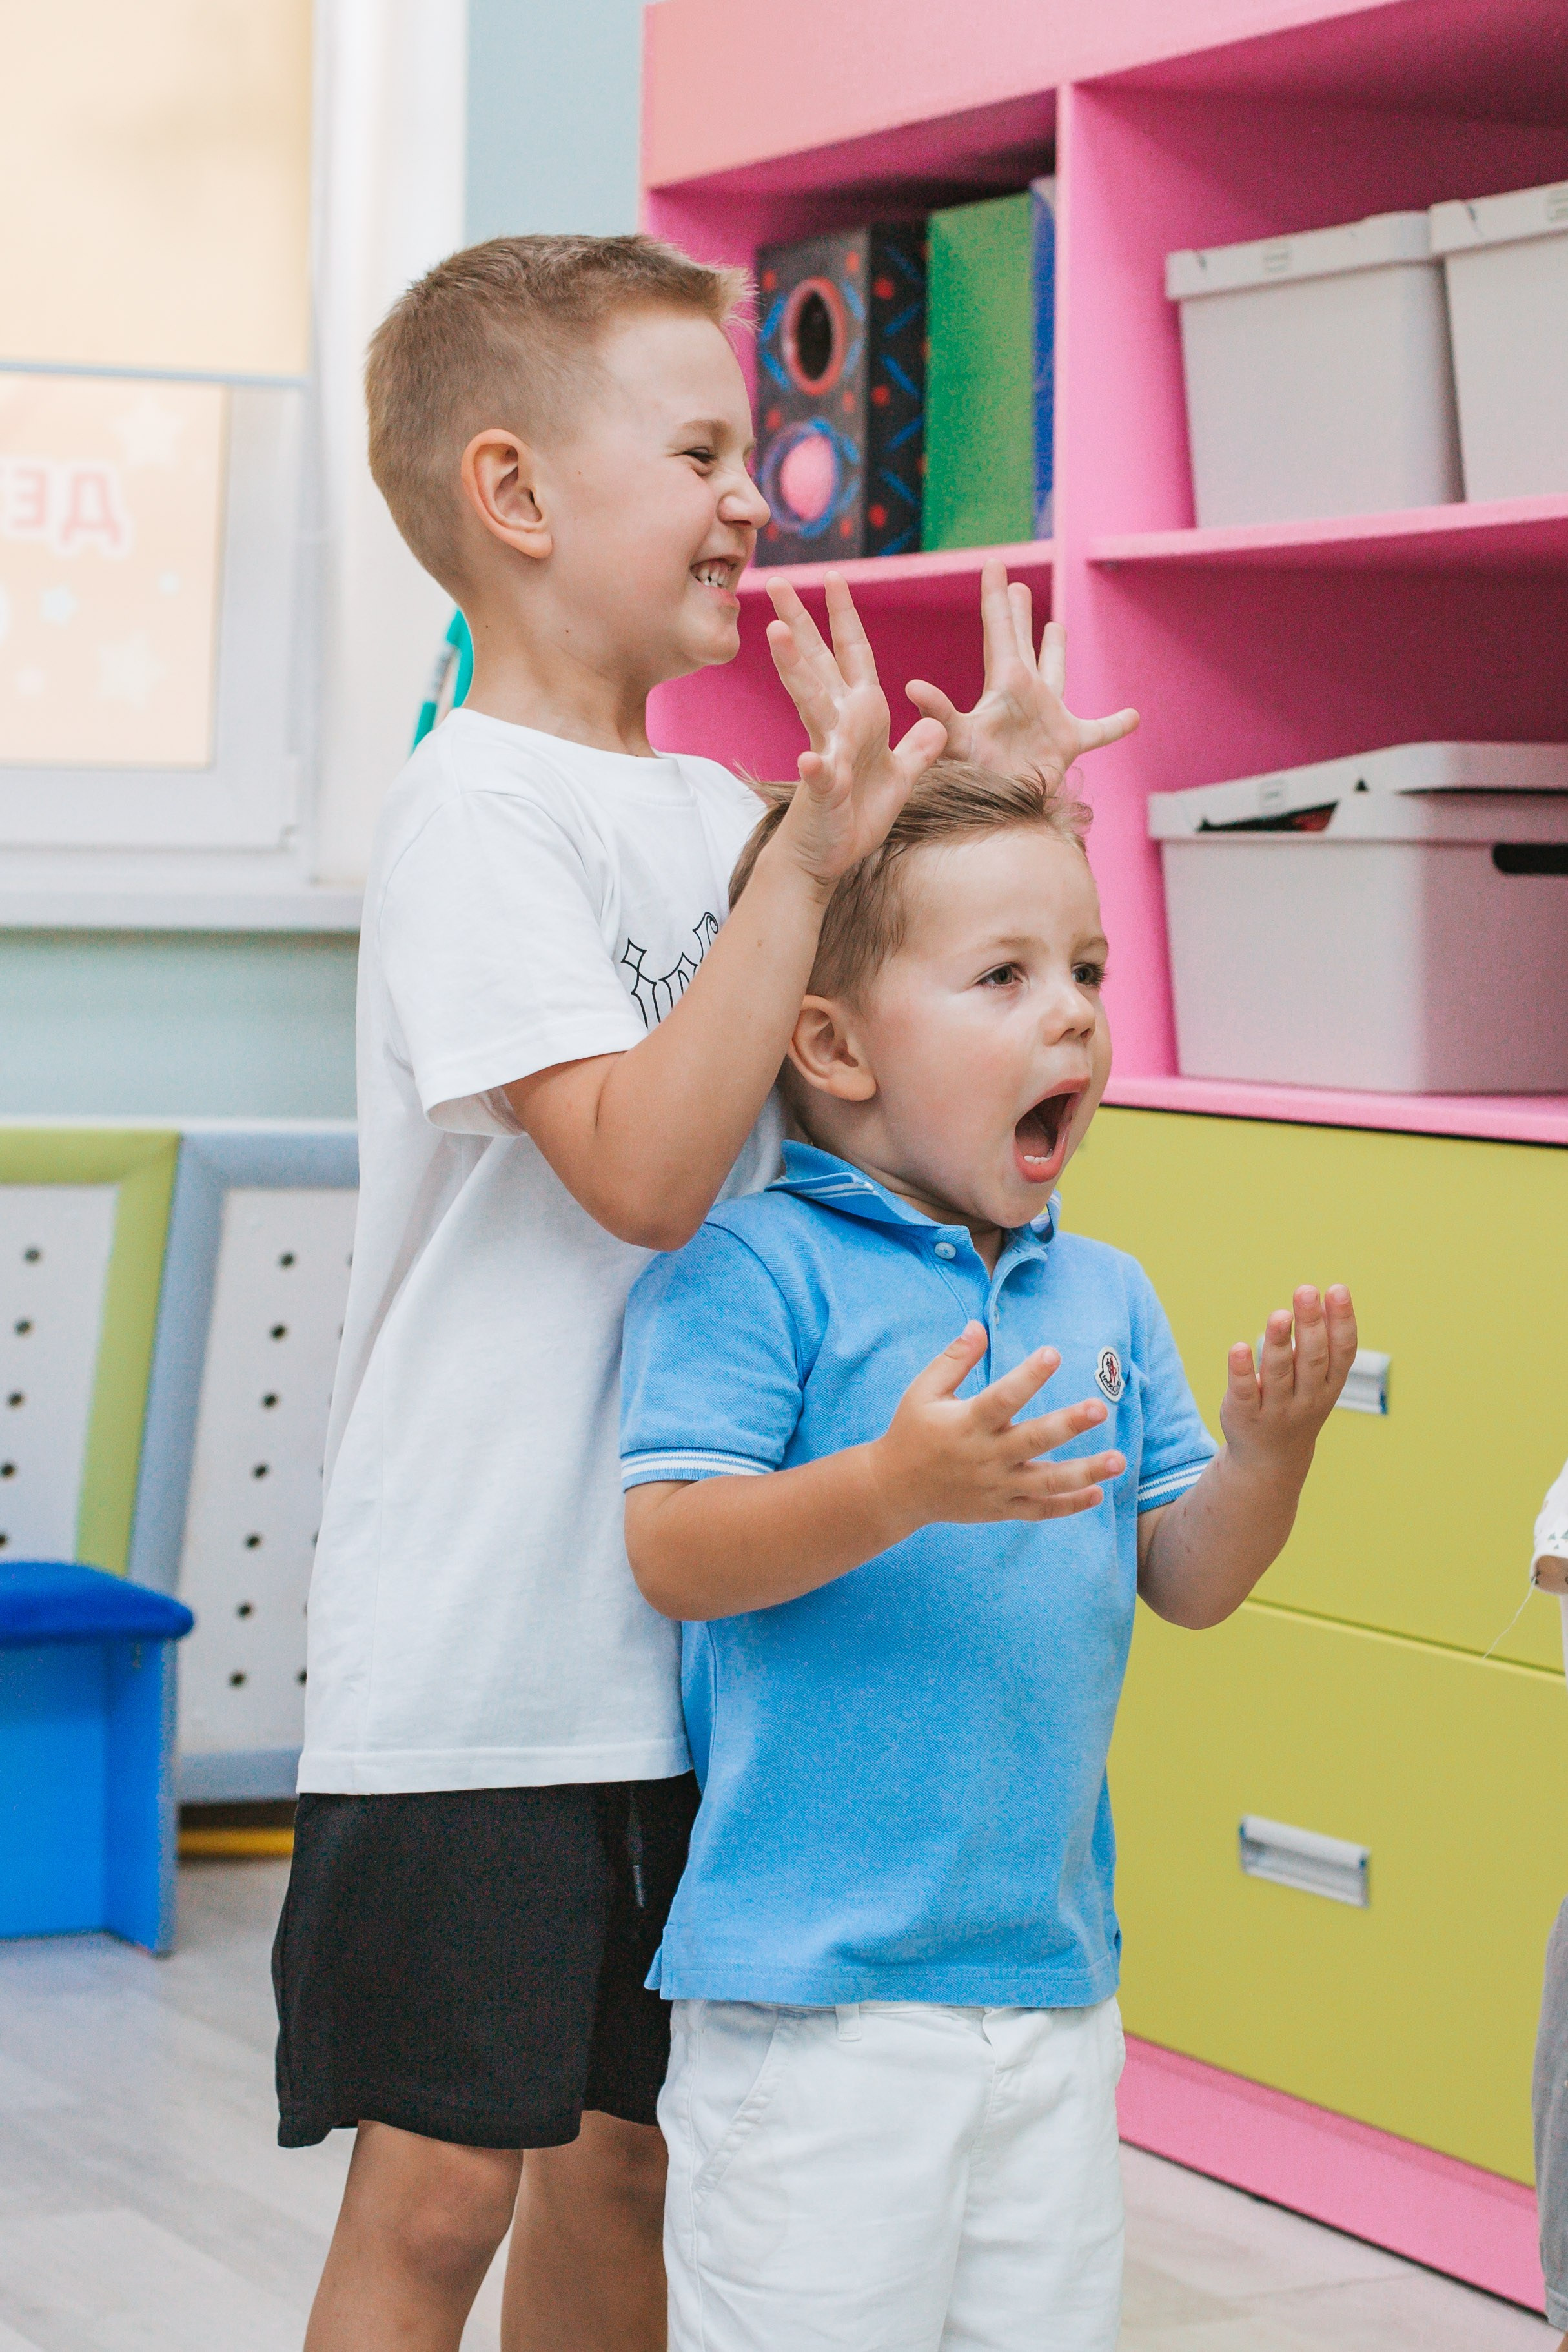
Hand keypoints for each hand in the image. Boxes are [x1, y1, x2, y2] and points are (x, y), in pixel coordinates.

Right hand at [765, 574, 946, 888]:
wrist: (827, 855)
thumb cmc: (858, 815)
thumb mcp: (901, 777)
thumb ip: (918, 748)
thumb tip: (938, 723)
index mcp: (861, 716)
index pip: (853, 656)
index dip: (844, 618)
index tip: (833, 578)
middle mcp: (838, 726)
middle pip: (817, 664)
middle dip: (799, 622)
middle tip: (778, 582)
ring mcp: (827, 754)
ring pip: (810, 704)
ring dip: (794, 669)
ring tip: (777, 635)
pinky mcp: (825, 791)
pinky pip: (822, 777)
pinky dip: (817, 769)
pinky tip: (808, 759)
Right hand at [872, 1321, 1124, 1531]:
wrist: (894, 1490)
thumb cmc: (911, 1431)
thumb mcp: (923, 1391)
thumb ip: (954, 1359)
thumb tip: (978, 1325)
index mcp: (965, 1423)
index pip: (1002, 1398)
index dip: (1028, 1376)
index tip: (1053, 1353)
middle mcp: (984, 1457)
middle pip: (1033, 1441)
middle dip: (1068, 1425)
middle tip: (1100, 1408)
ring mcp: (995, 1486)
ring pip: (1046, 1483)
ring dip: (1084, 1472)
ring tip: (1120, 1460)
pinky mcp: (1000, 1508)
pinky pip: (1039, 1509)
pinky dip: (1068, 1505)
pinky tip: (1098, 1493)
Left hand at [904, 560, 1138, 783]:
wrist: (1002, 813)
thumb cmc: (976, 781)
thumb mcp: (958, 742)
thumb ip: (940, 713)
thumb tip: (912, 686)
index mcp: (1003, 686)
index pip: (999, 632)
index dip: (996, 598)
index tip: (994, 563)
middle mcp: (1024, 694)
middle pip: (1020, 644)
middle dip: (1017, 614)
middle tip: (1016, 586)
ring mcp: (1046, 717)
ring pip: (1056, 673)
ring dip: (1055, 650)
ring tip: (1056, 625)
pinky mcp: (1067, 744)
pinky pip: (1098, 732)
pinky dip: (1115, 724)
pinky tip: (1135, 716)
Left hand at [1220, 1286, 1357, 1472]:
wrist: (1270, 1459)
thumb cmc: (1298, 1403)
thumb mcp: (1318, 1378)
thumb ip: (1324, 1341)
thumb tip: (1333, 1294)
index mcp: (1329, 1385)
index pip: (1342, 1351)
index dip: (1342, 1321)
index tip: (1337, 1289)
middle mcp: (1307, 1398)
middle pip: (1311, 1359)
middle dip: (1311, 1325)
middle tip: (1306, 1290)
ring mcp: (1276, 1409)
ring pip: (1278, 1374)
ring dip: (1279, 1343)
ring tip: (1280, 1314)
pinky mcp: (1244, 1415)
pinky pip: (1244, 1392)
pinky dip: (1241, 1372)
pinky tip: (1239, 1348)